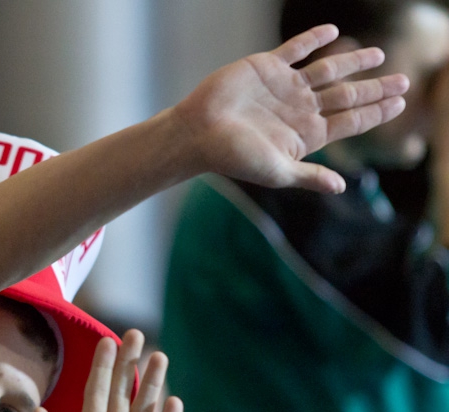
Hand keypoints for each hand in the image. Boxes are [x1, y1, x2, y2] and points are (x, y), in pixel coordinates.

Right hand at [175, 24, 409, 193]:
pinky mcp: (266, 67)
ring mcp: (285, 87)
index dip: (376, 112)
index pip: (351, 121)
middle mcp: (299, 108)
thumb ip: (308, 176)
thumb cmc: (232, 157)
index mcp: (305, 133)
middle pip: (347, 96)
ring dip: (354, 62)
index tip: (400, 104)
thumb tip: (341, 188)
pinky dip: (314, 39)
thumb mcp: (275, 171)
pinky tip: (334, 32)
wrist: (197, 133)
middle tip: (405, 81)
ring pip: (329, 70)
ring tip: (379, 55)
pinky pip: (295, 49)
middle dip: (376, 89)